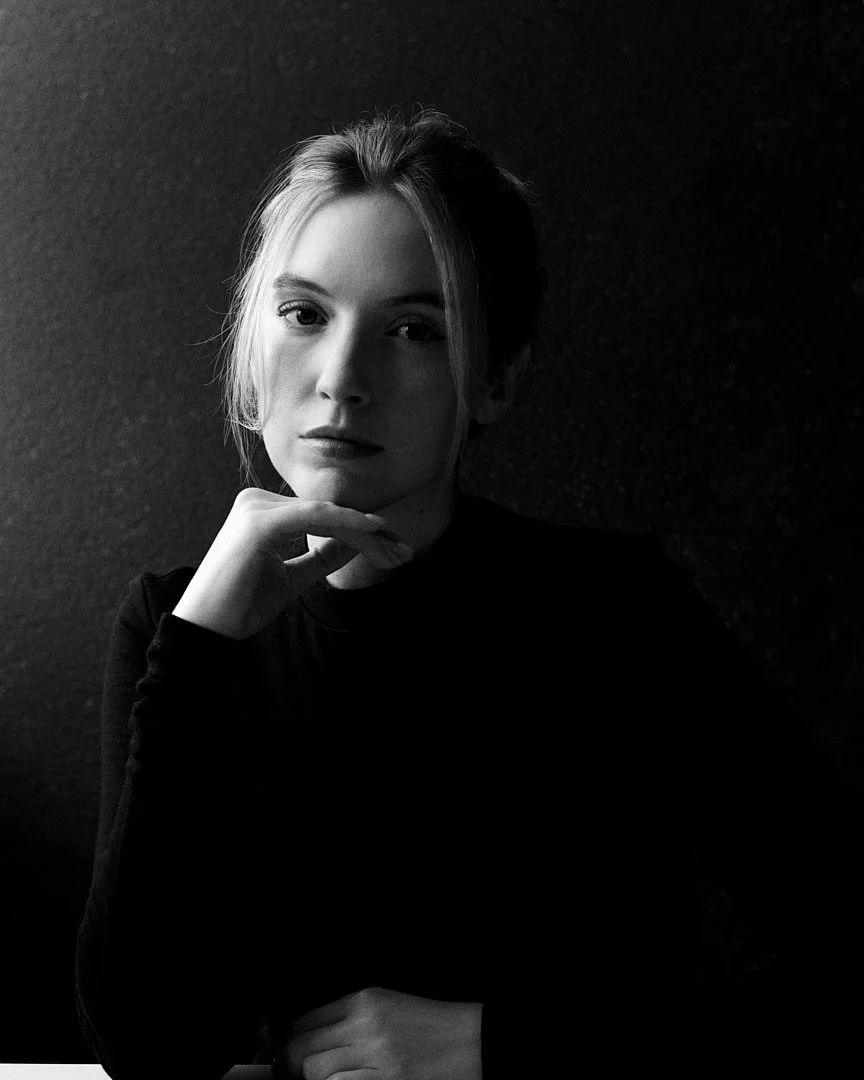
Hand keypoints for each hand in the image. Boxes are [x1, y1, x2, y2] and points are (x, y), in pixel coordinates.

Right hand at [171, 488, 413, 639]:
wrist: (207, 629)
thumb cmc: (243, 605)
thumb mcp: (293, 578)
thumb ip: (323, 556)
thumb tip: (359, 541)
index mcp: (261, 511)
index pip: (321, 515)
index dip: (360, 532)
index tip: (393, 550)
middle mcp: (257, 501)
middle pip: (327, 512)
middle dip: (369, 533)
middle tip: (403, 552)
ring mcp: (256, 508)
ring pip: (326, 514)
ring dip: (365, 532)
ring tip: (395, 551)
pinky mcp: (259, 523)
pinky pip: (314, 517)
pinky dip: (347, 524)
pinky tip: (373, 532)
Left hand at [283, 986, 481, 1079]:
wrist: (471, 1041)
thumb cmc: (430, 1026)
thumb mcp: (388, 1005)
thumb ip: (351, 1017)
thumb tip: (313, 1039)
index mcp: (365, 1000)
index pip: (307, 1020)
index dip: (294, 1041)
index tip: (294, 1054)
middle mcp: (365, 1024)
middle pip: (304, 1048)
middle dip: (297, 1065)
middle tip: (304, 1074)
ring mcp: (375, 1056)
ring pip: (316, 1073)